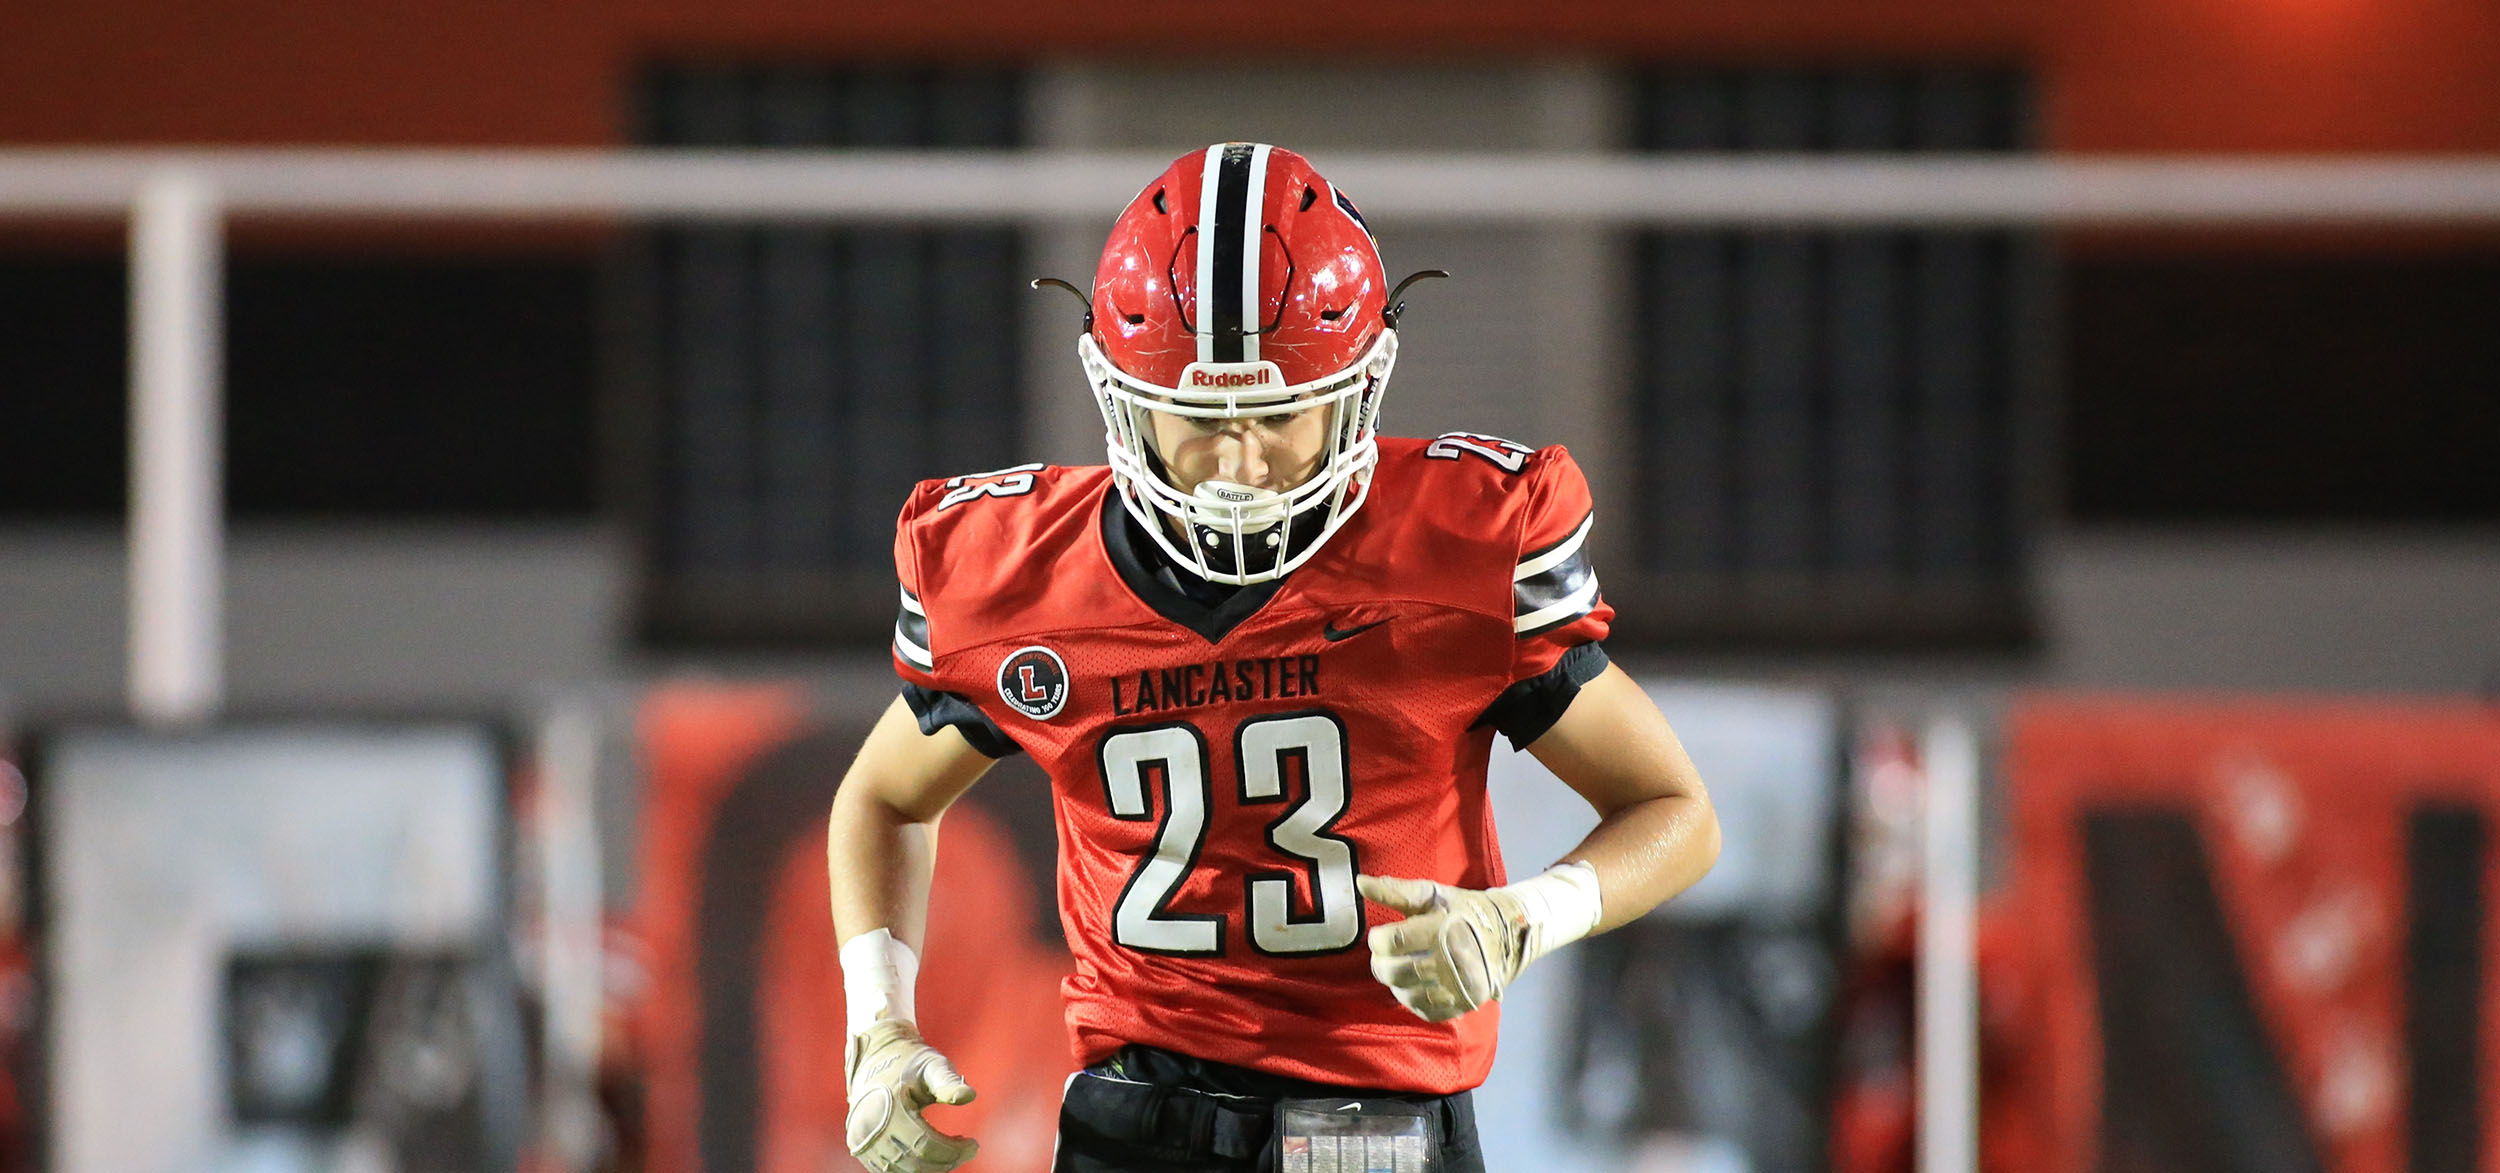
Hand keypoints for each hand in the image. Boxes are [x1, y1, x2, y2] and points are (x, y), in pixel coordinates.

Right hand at [844, 1017, 978, 1172]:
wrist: (876, 1058)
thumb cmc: (910, 1062)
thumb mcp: (933, 1066)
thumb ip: (949, 1082)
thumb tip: (969, 1096)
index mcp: (888, 1108)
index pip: (924, 1144)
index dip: (953, 1151)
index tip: (974, 1145)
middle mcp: (869, 1128)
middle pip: (915, 1163)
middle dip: (946, 1161)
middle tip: (966, 1150)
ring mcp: (861, 1141)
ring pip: (902, 1171)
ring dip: (930, 1167)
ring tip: (949, 1151)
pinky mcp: (860, 1148)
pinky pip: (890, 1169)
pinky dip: (913, 1167)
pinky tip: (931, 1154)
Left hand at [1356, 874, 1531, 1021]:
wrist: (1507, 934)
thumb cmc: (1463, 910)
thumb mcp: (1432, 894)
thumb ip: (1395, 891)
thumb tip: (1360, 883)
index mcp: (1442, 929)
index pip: (1391, 942)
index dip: (1377, 939)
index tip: (1381, 935)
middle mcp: (1452, 961)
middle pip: (1394, 971)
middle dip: (1380, 962)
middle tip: (1386, 954)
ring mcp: (1458, 987)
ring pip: (1405, 994)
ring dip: (1394, 982)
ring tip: (1400, 967)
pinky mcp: (1462, 1004)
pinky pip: (1423, 1010)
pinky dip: (1411, 998)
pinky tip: (1415, 983)